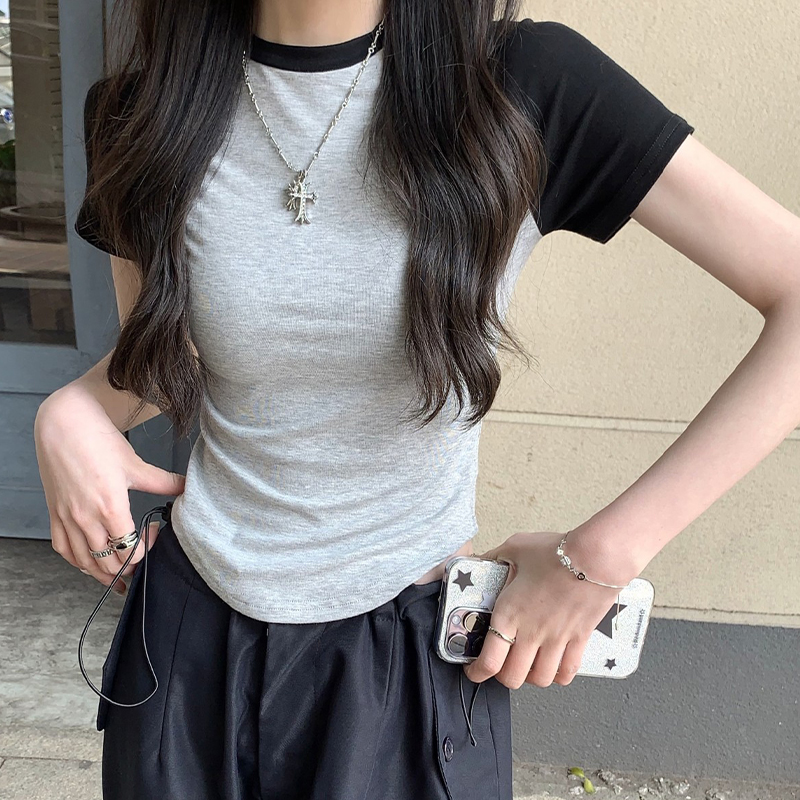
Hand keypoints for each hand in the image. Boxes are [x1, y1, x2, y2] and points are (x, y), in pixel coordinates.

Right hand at [34, 387, 185, 592]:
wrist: (64, 424)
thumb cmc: (98, 441)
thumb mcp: (135, 464)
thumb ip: (163, 482)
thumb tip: (187, 487)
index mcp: (110, 507)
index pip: (129, 549)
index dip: (146, 550)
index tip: (153, 534)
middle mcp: (85, 518)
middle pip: (107, 562)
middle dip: (127, 568)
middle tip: (140, 559)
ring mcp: (67, 518)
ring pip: (84, 562)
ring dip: (102, 574)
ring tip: (118, 577)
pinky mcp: (54, 514)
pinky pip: (63, 549)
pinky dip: (77, 561)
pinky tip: (89, 562)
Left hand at [464, 530, 638, 688]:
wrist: (596, 557)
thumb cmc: (556, 552)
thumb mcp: (516, 547)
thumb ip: (495, 556)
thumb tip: (481, 559)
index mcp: (509, 613)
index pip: (489, 660)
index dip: (477, 672)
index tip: (474, 670)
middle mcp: (531, 632)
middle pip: (512, 677)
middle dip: (502, 676)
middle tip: (500, 665)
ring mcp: (557, 639)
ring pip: (540, 679)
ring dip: (530, 677)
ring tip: (527, 665)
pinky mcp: (579, 640)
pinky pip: (568, 672)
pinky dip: (559, 675)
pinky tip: (554, 664)